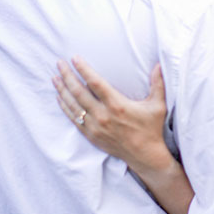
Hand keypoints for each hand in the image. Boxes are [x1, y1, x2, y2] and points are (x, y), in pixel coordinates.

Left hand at [53, 58, 172, 173]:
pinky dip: (65, 107)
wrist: (144, 155)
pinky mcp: (91, 135)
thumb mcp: (158, 106)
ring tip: (54, 77)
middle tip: (59, 63)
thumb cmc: (151, 129)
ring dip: (62, 90)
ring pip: (73, 105)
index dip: (83, 69)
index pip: (95, 83)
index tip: (74, 58)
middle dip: (67, 76)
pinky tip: (59, 97)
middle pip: (79, 92)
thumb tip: (159, 65)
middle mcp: (103, 115)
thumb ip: (158, 83)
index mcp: (117, 105)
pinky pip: (73, 119)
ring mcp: (95, 127)